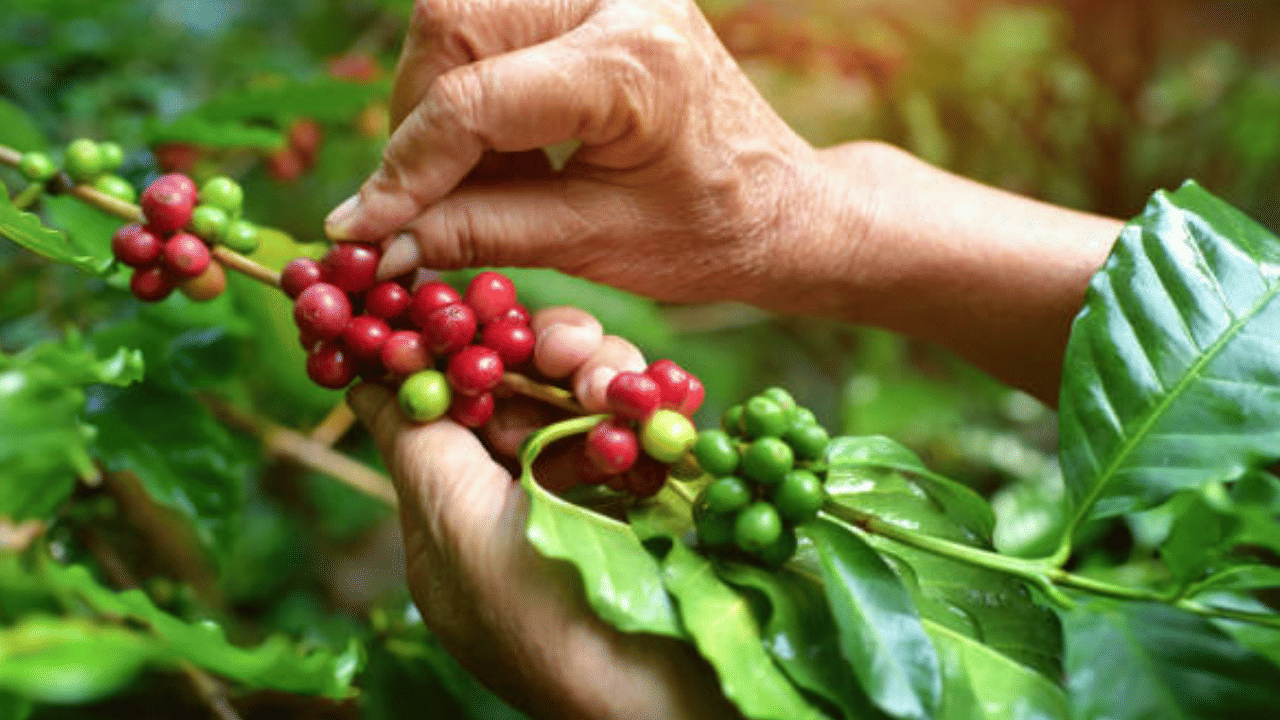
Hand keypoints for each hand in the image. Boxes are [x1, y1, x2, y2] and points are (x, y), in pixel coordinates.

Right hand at [324, 0, 841, 306]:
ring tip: (483, 181)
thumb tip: (375, 241)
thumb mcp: (591, 244)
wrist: (779, 203)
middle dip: (418, 121)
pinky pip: (491, 18)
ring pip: (458, 12)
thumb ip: (477, 232)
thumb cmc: (707, 234)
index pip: (475, 101)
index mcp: (634, 63)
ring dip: (442, 101)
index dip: (405, 170)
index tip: (362, 231)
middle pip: (451, 23)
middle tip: (424, 201)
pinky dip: (473, 86)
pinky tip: (506, 150)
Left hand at [346, 306, 738, 719]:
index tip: (444, 294)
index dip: (443, 351)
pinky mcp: (652, 495)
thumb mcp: (460, 533)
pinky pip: (637, 424)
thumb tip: (363, 376)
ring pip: (579, 398)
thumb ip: (418, 447)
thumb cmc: (547, 623)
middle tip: (563, 343)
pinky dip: (643, 404)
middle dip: (535, 357)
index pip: (440, 411)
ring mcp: (590, 499)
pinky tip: (650, 402)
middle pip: (515, 393)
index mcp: (456, 521)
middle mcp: (519, 503)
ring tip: (612, 381)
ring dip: (595, 375)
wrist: (671, 696)